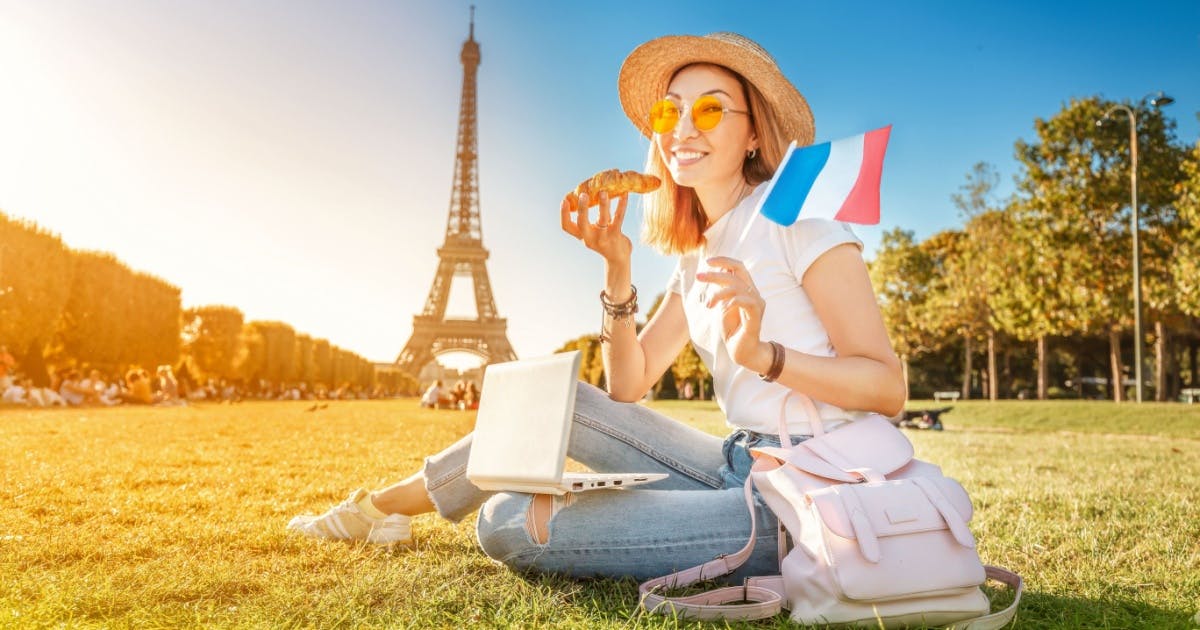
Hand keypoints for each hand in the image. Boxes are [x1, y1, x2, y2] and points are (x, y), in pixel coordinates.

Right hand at [561, 190, 630, 263]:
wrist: (619, 259)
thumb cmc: (606, 240)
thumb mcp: (598, 229)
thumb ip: (597, 215)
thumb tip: (599, 193)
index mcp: (582, 235)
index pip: (566, 226)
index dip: (563, 214)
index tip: (564, 200)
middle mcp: (589, 238)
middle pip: (581, 223)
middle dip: (582, 209)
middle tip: (583, 194)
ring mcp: (603, 238)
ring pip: (602, 219)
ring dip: (603, 205)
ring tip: (604, 192)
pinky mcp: (615, 236)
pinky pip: (618, 218)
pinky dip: (621, 206)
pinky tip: (624, 195)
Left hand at [696, 256, 772, 372]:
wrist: (742, 351)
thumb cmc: (732, 329)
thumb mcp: (723, 305)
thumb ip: (721, 291)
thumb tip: (714, 274)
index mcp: (747, 289)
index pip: (738, 267)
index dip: (724, 261)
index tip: (707, 262)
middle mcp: (754, 293)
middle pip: (736, 273)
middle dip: (715, 273)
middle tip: (699, 277)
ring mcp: (757, 304)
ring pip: (737, 287)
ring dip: (718, 293)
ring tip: (708, 305)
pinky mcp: (756, 315)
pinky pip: (744, 301)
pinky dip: (731, 302)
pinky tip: (722, 309)